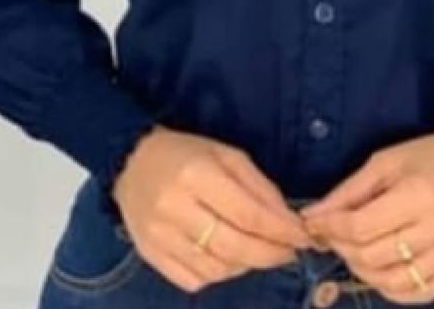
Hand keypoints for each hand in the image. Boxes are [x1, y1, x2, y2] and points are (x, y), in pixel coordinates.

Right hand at [111, 125, 315, 292]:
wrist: (131, 162)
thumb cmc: (186, 153)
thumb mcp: (227, 155)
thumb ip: (259, 187)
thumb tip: (288, 221)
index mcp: (197, 175)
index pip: (249, 215)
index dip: (281, 231)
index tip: (303, 236)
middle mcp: (175, 209)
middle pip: (235, 247)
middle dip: (270, 254)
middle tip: (288, 251)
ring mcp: (160, 237)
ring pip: (216, 269)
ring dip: (246, 265)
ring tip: (256, 250)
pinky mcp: (150, 256)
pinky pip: (194, 280)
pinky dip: (218, 274)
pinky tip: (226, 258)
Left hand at [297, 128, 433, 303]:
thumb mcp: (389, 159)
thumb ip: (351, 190)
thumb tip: (314, 214)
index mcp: (418, 195)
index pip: (360, 227)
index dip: (329, 228)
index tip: (313, 222)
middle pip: (372, 257)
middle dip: (341, 248)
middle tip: (330, 235)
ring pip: (392, 282)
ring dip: (361, 271)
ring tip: (352, 251)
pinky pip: (418, 294)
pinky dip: (391, 289)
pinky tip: (380, 270)